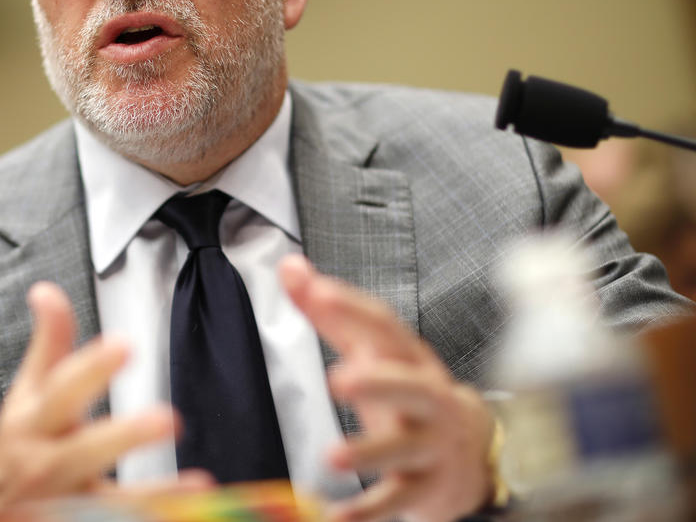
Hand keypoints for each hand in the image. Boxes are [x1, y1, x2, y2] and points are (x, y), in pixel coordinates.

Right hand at [0, 282, 178, 521]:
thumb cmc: (17, 446)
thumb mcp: (25, 396)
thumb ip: (47, 346)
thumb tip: (46, 289)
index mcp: (34, 424)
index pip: (62, 391)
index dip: (91, 368)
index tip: (124, 344)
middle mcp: (46, 467)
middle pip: (85, 452)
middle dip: (124, 436)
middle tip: (169, 419)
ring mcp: (64, 507)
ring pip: (107, 504)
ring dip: (153, 495)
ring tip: (199, 486)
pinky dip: (149, 520)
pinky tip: (193, 517)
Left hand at [279, 255, 494, 521]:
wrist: (471, 448)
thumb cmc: (407, 389)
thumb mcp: (372, 347)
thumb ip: (329, 310)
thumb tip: (290, 265)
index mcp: (407, 356)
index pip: (384, 326)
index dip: (353, 308)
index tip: (318, 292)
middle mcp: (425, 396)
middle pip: (409, 386)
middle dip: (379, 382)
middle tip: (340, 378)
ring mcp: (429, 443)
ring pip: (404, 447)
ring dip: (369, 451)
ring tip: (331, 457)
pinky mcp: (425, 485)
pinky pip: (398, 498)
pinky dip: (370, 510)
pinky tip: (338, 517)